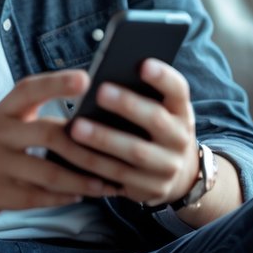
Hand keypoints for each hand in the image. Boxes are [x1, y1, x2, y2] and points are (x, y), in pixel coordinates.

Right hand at [0, 70, 119, 220]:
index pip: (30, 88)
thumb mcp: (9, 124)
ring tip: (108, 183)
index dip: (57, 82)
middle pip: (49, 134)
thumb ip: (39, 118)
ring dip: (83, 180)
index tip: (87, 78)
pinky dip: (64, 197)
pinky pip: (38, 197)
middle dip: (88, 147)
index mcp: (4, 110)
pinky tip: (83, 195)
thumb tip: (95, 118)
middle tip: (120, 154)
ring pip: (49, 172)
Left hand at [66, 58, 198, 206]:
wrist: (178, 175)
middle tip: (100, 91)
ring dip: (103, 139)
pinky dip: (94, 164)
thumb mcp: (160, 110)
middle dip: (127, 105)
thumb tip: (103, 75)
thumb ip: (141, 95)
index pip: (178, 89)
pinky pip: (118, 176)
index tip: (142, 64)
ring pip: (135, 151)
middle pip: (155, 119)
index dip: (162, 77)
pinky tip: (72, 154)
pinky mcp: (152, 188)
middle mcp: (179, 137)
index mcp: (181, 110)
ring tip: (75, 126)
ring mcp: (168, 165)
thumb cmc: (155, 129)